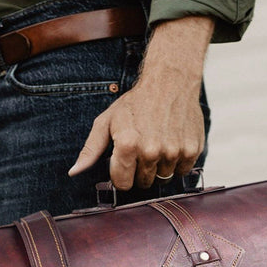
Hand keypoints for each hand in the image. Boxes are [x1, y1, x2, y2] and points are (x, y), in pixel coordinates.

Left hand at [68, 16, 213, 189]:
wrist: (171, 81)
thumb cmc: (135, 103)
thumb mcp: (106, 121)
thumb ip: (90, 150)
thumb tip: (74, 172)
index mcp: (128, 145)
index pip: (123, 184)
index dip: (122, 174)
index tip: (124, 161)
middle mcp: (151, 151)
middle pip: (144, 183)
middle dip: (140, 170)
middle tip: (142, 148)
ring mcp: (174, 152)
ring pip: (163, 178)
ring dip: (159, 166)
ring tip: (158, 143)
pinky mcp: (192, 150)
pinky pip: (182, 171)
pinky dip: (177, 162)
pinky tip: (172, 143)